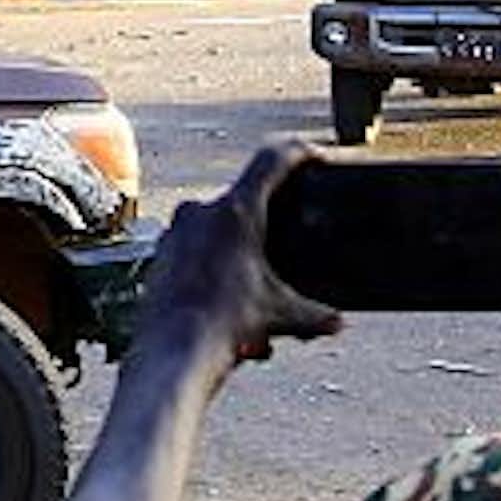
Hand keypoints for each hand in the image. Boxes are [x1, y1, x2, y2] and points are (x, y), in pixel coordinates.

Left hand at [138, 142, 342, 375]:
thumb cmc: (226, 325)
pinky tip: (232, 306)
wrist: (172, 349)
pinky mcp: (162, 250)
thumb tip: (338, 321)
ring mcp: (177, 228)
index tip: (316, 154)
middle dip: (272, 223)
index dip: (300, 152)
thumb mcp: (282, 315)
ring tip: (259, 295)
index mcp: (236, 211)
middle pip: (247, 200)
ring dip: (245, 256)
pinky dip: (221, 272)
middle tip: (289, 241)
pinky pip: (199, 251)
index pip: (273, 160)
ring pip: (222, 230)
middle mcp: (201, 210)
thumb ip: (316, 315)